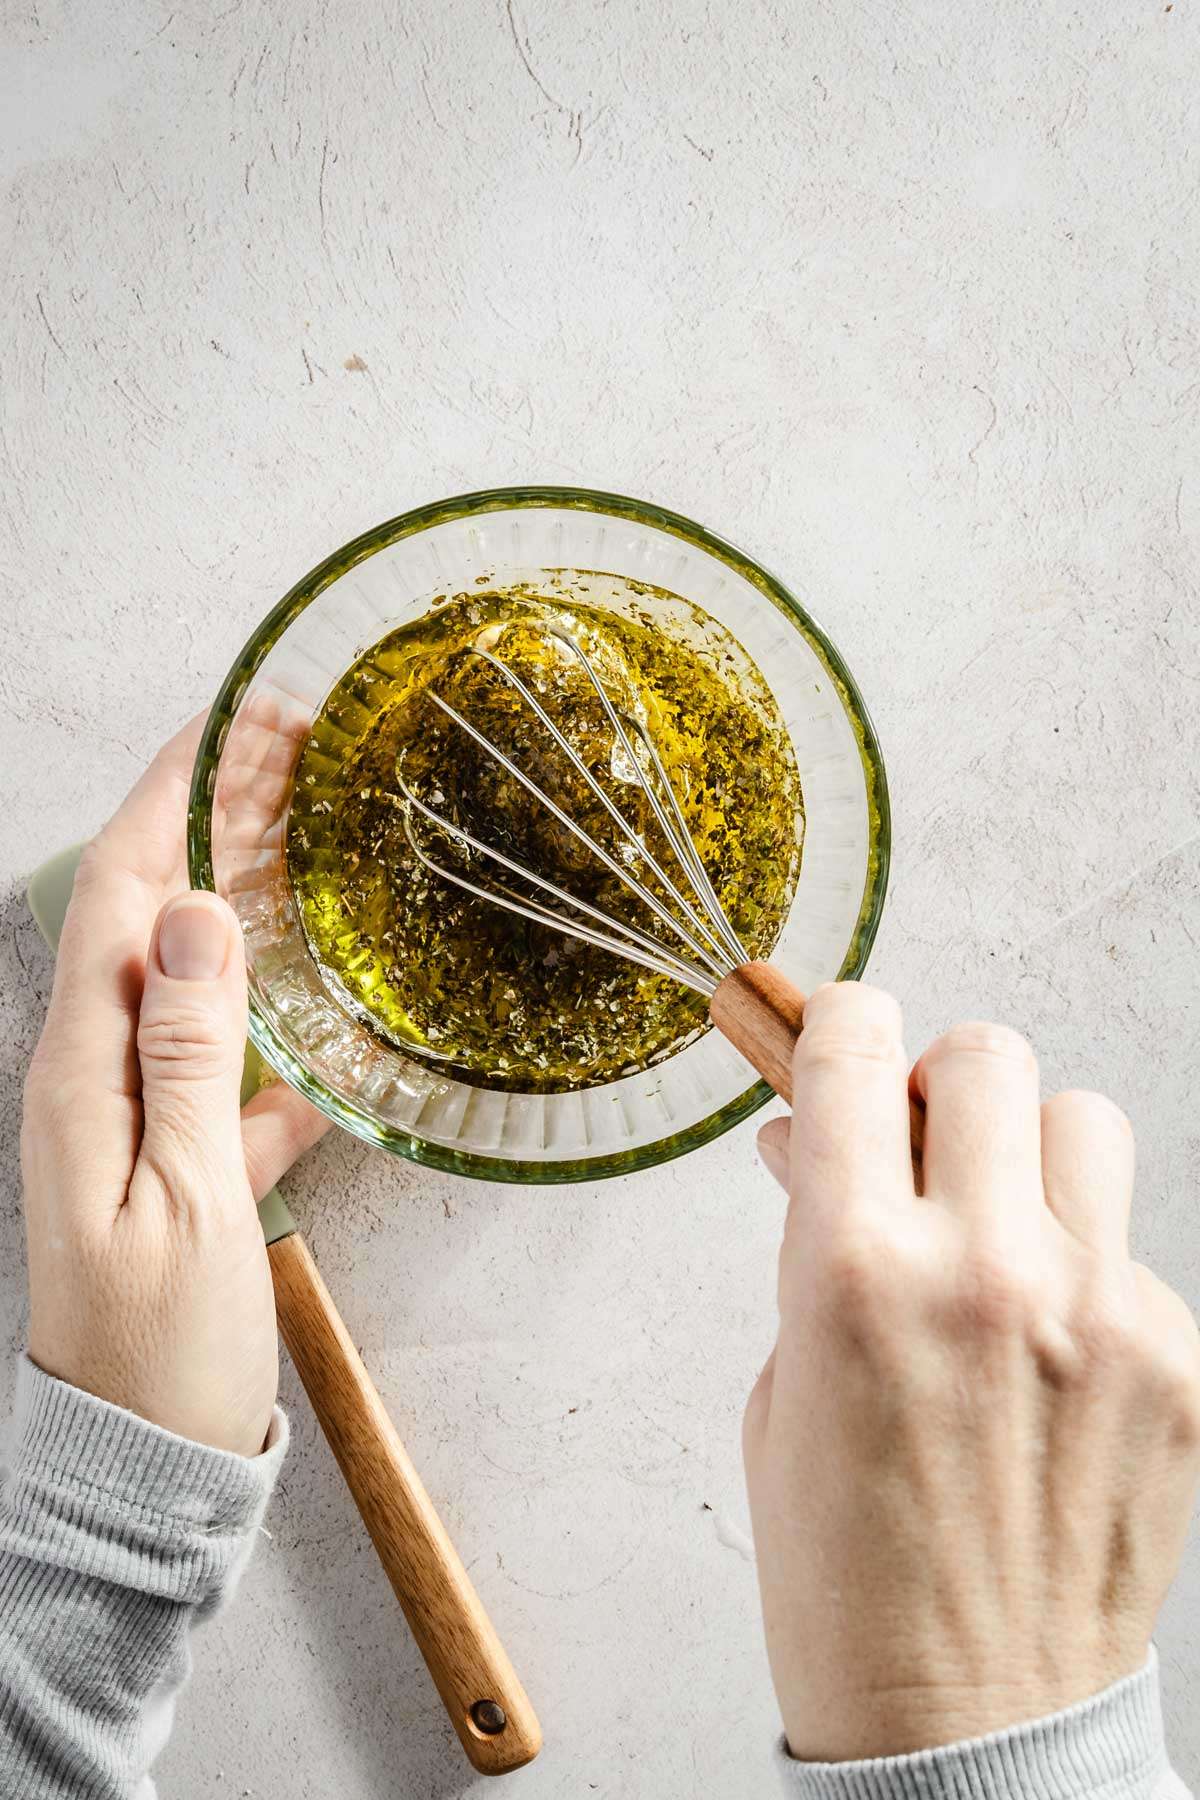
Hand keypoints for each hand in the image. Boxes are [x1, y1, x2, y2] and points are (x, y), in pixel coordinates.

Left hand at [21, 718, 328, 1456]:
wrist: (144, 1468)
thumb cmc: (162, 1351)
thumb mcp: (186, 1199)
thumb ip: (188, 1054)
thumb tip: (191, 914)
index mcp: (83, 1070)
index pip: (116, 891)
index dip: (171, 793)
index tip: (235, 719)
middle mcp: (97, 1074)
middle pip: (152, 911)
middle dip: (214, 816)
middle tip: (296, 747)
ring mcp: (136, 1114)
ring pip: (196, 972)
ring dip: (247, 893)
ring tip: (312, 827)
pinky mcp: (179, 1157)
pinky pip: (228, 1058)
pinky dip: (276, 1014)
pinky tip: (332, 1006)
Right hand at [746, 983, 1199, 1759]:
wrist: (964, 1727)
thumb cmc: (847, 1572)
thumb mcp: (781, 1387)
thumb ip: (809, 1247)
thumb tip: (812, 1145)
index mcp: (856, 1273)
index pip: (852, 1054)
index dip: (832, 1025)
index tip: (833, 1036)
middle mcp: (990, 1272)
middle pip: (987, 1056)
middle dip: (937, 1083)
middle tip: (920, 1145)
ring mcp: (1104, 1317)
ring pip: (1086, 1121)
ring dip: (1031, 1153)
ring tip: (1003, 1229)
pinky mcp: (1184, 1367)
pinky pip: (1136, 1247)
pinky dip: (1090, 1269)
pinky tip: (1058, 1353)